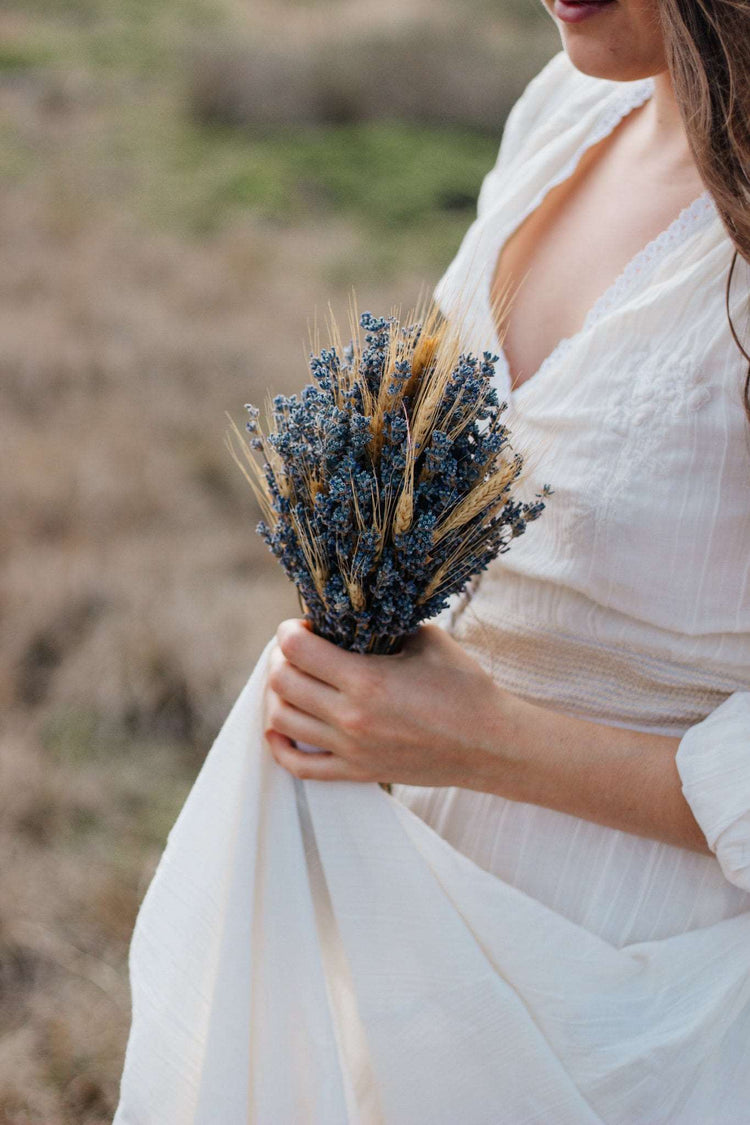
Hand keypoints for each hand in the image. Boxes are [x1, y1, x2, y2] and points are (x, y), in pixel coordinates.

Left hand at [263, 617, 516, 788]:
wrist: (490, 744)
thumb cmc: (464, 688)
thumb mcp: (427, 641)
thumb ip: (385, 626)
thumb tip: (355, 613)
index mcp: (366, 679)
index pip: (296, 649)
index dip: (291, 630)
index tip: (304, 625)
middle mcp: (351, 717)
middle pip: (281, 682)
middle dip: (281, 657)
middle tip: (297, 649)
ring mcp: (350, 749)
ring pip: (281, 720)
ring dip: (279, 695)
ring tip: (295, 681)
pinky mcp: (357, 772)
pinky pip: (300, 766)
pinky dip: (280, 745)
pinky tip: (281, 728)